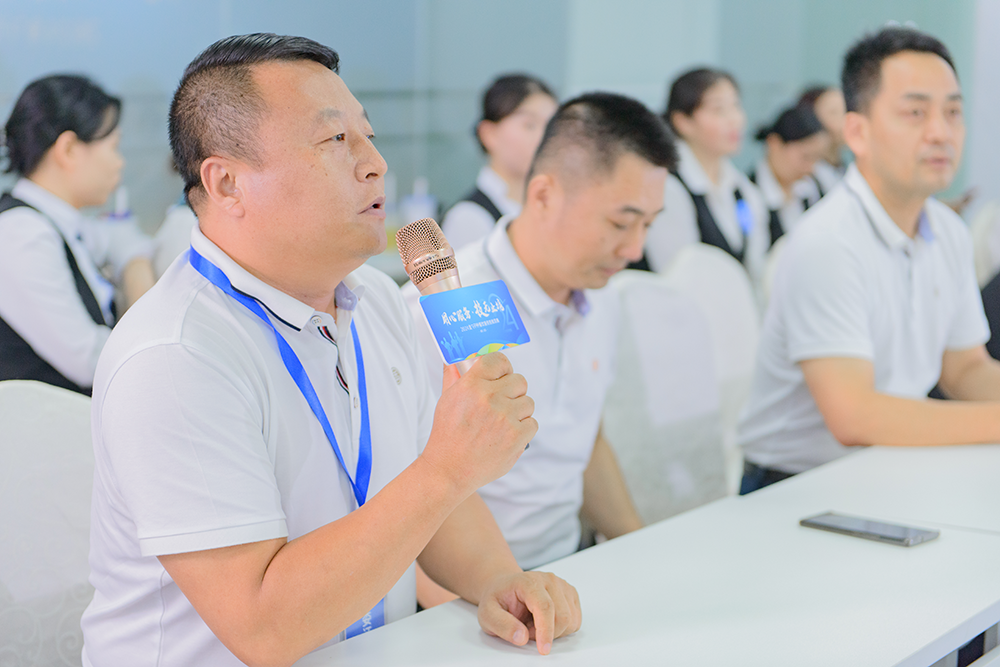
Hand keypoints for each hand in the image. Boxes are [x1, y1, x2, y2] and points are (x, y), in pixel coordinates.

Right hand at [422, 353, 536, 495]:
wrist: (450, 470)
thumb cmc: (447, 435)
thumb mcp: (446, 400)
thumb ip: (454, 376)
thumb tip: (457, 359)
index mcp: (471, 386)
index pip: (498, 360)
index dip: (503, 368)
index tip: (502, 375)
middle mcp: (490, 398)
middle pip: (519, 381)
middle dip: (513, 391)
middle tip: (503, 402)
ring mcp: (505, 418)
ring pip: (528, 402)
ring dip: (518, 412)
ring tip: (502, 423)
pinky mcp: (517, 437)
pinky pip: (532, 423)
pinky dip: (523, 430)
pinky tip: (507, 435)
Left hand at [477, 571, 581, 654]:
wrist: (505, 587)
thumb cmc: (498, 599)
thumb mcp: (487, 614)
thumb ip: (501, 625)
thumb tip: (521, 637)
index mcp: (528, 581)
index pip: (545, 607)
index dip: (546, 630)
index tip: (543, 649)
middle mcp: (548, 580)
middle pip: (562, 617)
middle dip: (546, 634)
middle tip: (525, 630)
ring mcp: (562, 586)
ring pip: (571, 621)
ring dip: (553, 632)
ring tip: (534, 624)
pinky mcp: (570, 594)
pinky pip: (575, 621)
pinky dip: (561, 629)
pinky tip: (545, 621)